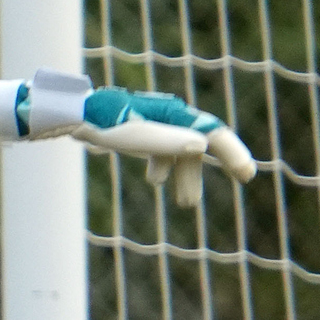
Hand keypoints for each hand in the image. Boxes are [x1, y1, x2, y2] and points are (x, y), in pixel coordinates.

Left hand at [12, 69, 256, 205]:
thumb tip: (203, 145)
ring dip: (185, 177)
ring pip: (179, 152)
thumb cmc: (104, 124)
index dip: (233, 154)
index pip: (212, 135)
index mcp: (174, 116)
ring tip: (186, 204)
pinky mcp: (138, 130)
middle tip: (240, 181)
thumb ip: (167, 143)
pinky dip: (162, 166)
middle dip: (213, 167)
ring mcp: (155, 123)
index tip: (248, 176)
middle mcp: (169, 117)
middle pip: (199, 144)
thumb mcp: (136, 137)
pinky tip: (156, 182)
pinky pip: (159, 150)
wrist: (72, 115)